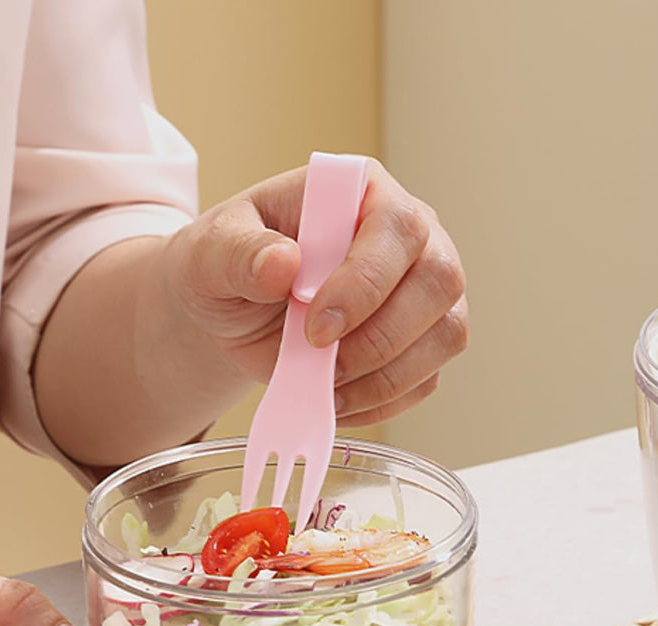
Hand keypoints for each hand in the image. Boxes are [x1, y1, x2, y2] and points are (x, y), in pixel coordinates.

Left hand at [163, 159, 467, 425]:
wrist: (230, 311)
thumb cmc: (228, 265)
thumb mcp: (212, 252)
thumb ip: (239, 253)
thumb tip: (283, 263)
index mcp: (363, 192)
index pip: (398, 226)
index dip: (365, 283)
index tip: (316, 327)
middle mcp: (410, 236)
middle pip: (440, 281)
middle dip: (380, 337)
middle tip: (322, 360)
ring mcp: (423, 292)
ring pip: (446, 334)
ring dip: (385, 375)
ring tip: (325, 384)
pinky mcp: (420, 344)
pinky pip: (425, 380)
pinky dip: (382, 401)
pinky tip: (336, 399)